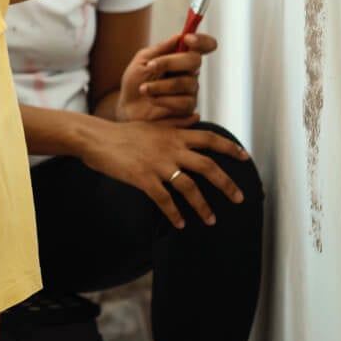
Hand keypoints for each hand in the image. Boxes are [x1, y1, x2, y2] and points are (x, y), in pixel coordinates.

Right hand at [79, 120, 248, 227]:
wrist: (95, 138)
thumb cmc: (121, 132)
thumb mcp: (151, 124)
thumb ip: (175, 122)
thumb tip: (197, 117)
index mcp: (173, 135)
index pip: (209, 139)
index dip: (230, 148)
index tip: (245, 157)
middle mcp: (170, 148)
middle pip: (207, 166)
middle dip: (227, 184)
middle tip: (239, 198)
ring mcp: (156, 164)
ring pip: (189, 187)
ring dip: (202, 206)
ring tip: (211, 220)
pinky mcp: (142, 178)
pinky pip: (164, 200)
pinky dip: (174, 213)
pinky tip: (180, 223)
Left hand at [117, 33, 216, 122]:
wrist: (128, 107)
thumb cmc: (135, 82)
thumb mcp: (141, 62)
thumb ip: (159, 49)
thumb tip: (177, 37)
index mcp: (180, 56)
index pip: (204, 45)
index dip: (202, 40)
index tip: (187, 39)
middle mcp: (190, 71)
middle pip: (195, 60)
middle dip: (170, 62)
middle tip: (150, 67)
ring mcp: (191, 89)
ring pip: (186, 82)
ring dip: (160, 85)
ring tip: (144, 89)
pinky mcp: (188, 107)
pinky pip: (184, 101)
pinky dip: (163, 99)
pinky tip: (152, 99)